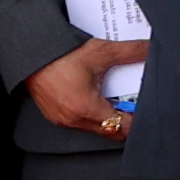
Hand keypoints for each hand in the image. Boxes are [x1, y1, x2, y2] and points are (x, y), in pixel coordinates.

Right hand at [24, 36, 144, 139]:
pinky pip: (79, 122)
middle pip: (109, 130)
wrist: (30, 54)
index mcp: (86, 108)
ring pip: (94, 127)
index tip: (143, 108)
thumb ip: (130, 52)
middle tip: (131, 103)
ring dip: (107, 116)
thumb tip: (149, 49)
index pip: (121, 127)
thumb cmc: (60, 54)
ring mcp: (62, 120)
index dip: (136, 119)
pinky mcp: (54, 116)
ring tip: (113, 97)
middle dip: (123, 118)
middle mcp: (73, 119)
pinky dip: (91, 113)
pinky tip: (94, 96)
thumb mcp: (101, 51)